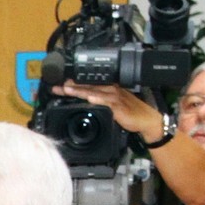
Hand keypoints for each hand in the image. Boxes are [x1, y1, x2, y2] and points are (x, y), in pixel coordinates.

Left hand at [51, 82, 166, 140]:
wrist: (146, 120)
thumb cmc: (130, 113)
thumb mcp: (111, 107)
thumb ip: (99, 104)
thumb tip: (85, 104)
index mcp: (107, 89)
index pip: (88, 85)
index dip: (74, 84)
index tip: (59, 85)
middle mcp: (110, 90)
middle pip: (88, 86)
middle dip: (72, 86)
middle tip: (57, 87)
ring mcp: (114, 97)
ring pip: (94, 91)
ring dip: (80, 90)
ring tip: (68, 89)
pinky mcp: (119, 105)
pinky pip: (107, 102)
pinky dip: (99, 99)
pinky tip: (90, 98)